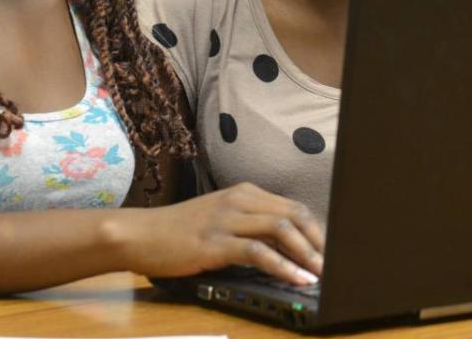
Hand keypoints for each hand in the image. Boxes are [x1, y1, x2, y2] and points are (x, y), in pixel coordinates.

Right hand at [126, 182, 325, 284]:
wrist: (138, 234)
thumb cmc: (177, 231)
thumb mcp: (218, 218)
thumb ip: (248, 224)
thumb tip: (285, 246)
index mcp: (244, 193)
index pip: (293, 207)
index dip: (316, 230)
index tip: (329, 251)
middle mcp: (239, 201)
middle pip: (294, 214)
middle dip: (319, 241)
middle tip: (333, 264)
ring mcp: (227, 220)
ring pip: (281, 230)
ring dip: (306, 254)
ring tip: (320, 274)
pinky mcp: (215, 243)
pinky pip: (258, 252)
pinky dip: (283, 266)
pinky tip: (295, 279)